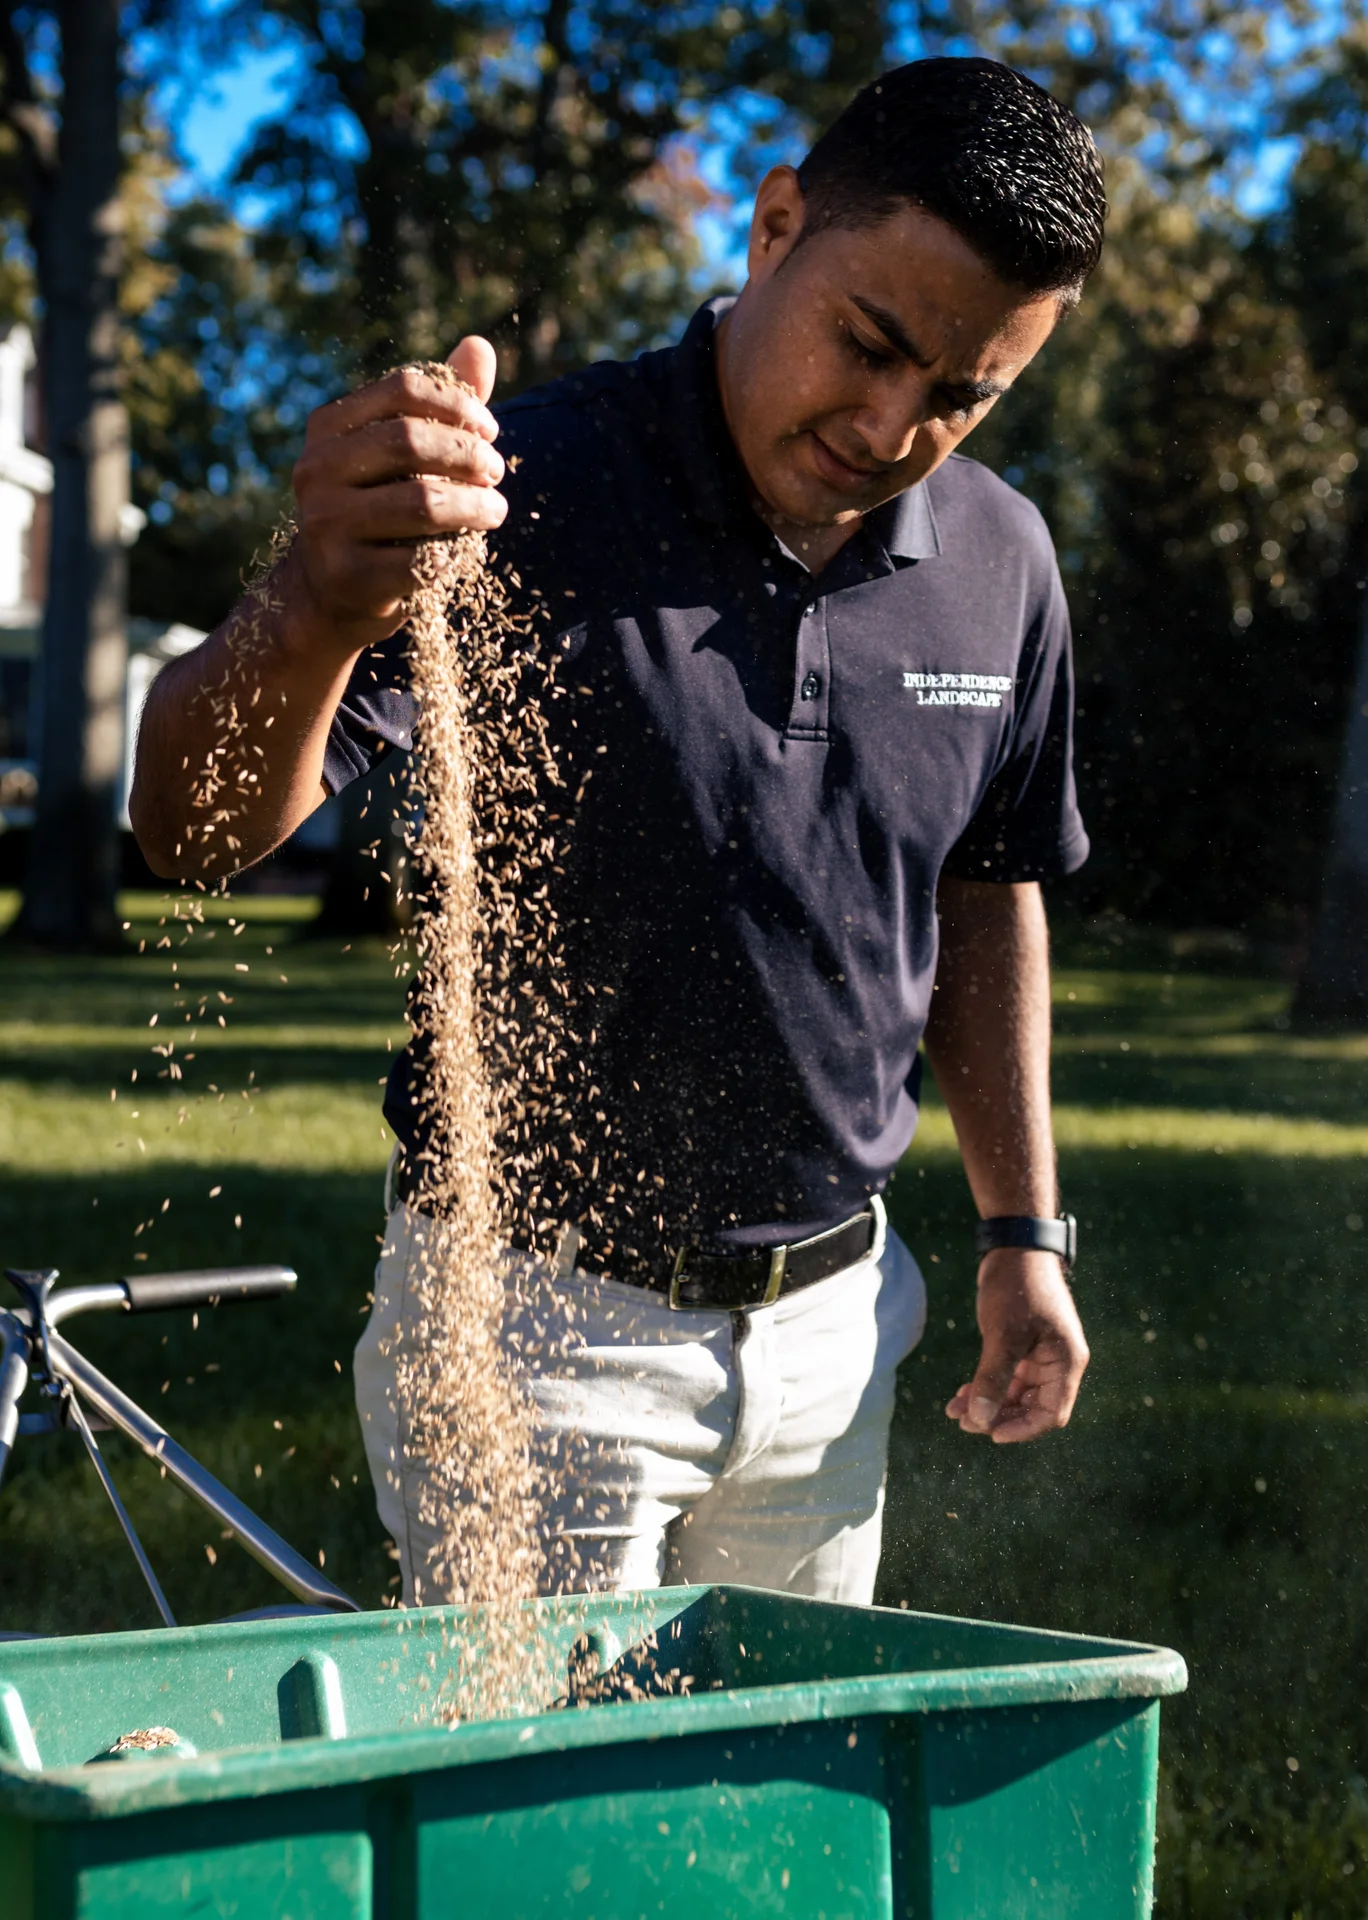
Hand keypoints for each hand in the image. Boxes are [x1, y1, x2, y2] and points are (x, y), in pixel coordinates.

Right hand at [285, 336, 505, 654]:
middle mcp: (316, 469)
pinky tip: (465, 549)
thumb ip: (441, 404)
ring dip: (475, 505)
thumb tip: (479, 345)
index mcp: (328, 427)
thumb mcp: (405, 454)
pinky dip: (454, 553)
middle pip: (411, 440)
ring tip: (496, 510)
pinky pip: (421, 559)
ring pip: (422, 502)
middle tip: (496, 472)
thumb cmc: (379, 508)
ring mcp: (325, 524)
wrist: (330, 590)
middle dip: (468, 454)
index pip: (402, 390)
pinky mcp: (346, 576)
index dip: (458, 405)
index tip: (489, 431)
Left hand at [945, 1249, 1088, 1443]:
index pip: (1050, 1413)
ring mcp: (1040, 1356)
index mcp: (1066, 1362)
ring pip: (1015, 1395)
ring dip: (987, 1404)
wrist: (1013, 1248)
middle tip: (964, 1421)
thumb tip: (980, 1420)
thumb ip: (993, 1378)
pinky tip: (961, 1394)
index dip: (1022, 1429)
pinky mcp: (1022, 1348)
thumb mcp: (1003, 1334)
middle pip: (1031, 1408)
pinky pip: (1006, 1378)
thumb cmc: (1017, 1287)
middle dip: (997, 1417)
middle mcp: (1057, 1363)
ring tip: (954, 1410)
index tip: (990, 1434)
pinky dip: (985, 1387)